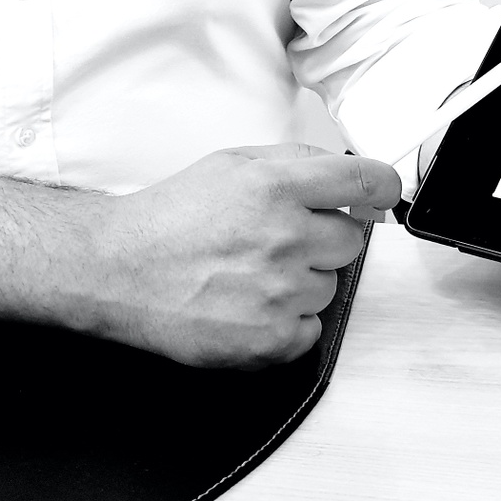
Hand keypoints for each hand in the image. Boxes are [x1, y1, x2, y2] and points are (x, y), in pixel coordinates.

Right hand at [99, 143, 400, 367]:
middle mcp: (284, 237)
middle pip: (351, 241)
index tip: (380, 197)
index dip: (381, 189)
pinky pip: (310, 331)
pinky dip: (287, 323)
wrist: (119, 270)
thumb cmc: (173, 216)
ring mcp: (279, 292)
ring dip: (302, 282)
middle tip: (278, 240)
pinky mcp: (269, 340)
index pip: (365, 182)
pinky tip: (249, 305)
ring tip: (252, 274)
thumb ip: (295, 160)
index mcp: (278, 187)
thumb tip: (348, 171)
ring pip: (329, 287)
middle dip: (322, 239)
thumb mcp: (232, 163)